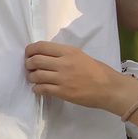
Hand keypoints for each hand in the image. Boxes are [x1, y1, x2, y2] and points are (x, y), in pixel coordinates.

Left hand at [23, 41, 137, 119]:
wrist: (109, 88)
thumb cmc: (98, 71)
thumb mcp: (81, 56)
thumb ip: (64, 55)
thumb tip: (46, 56)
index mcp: (69, 52)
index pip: (41, 46)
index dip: (30, 50)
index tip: (28, 54)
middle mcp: (64, 63)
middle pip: (35, 61)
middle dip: (28, 64)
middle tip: (29, 67)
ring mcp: (63, 79)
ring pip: (36, 75)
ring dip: (31, 77)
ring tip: (33, 78)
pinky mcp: (63, 92)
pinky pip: (42, 89)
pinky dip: (36, 89)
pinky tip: (38, 88)